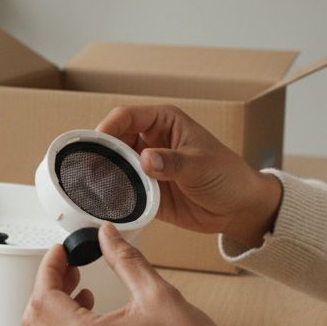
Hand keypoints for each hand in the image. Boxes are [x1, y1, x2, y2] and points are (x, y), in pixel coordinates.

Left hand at [22, 223, 236, 325]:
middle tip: (72, 270)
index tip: (62, 253)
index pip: (44, 297)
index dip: (50, 268)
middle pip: (34, 322)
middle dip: (47, 289)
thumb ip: (125, 260)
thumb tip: (107, 236)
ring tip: (83, 297)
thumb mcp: (157, 293)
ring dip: (51, 318)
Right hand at [97, 104, 282, 247]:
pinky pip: (123, 190)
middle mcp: (151, 141)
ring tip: (90, 187)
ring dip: (104, 175)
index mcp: (164, 122)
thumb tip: (145, 159)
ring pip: (114, 166)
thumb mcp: (201, 165)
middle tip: (87, 169)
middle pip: (114, 141)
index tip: (97, 143)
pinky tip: (104, 203)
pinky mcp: (146, 190)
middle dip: (100, 153)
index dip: (108, 127)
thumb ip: (172, 162)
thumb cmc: (228, 176)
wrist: (239, 208)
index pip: (127, 117)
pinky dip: (113, 196)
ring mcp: (146, 167)